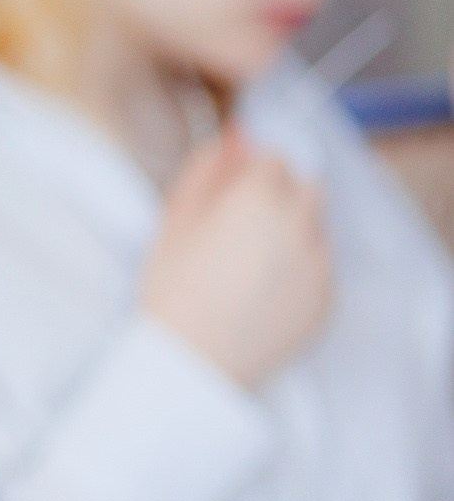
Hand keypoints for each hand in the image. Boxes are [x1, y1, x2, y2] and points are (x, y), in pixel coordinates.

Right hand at [140, 127, 330, 387]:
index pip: (274, 159)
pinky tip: (260, 293)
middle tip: (238, 230)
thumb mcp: (175, 222)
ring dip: (291, 233)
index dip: (248, 176)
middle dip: (278, 197)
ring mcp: (320, 264)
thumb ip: (207, 171)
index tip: (226, 199)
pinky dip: (297, 271)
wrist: (193, 363)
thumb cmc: (173, 291)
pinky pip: (319, 268)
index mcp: (260, 199)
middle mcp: (301, 225)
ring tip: (248, 266)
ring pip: (314, 228)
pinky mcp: (327, 299)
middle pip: (306, 187)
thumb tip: (236, 137)